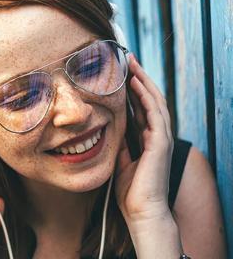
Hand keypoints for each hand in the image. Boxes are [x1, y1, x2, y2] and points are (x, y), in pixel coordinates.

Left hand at [114, 54, 173, 224]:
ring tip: (131, 63)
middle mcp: (156, 135)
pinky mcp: (161, 143)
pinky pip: (155, 114)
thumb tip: (109, 131)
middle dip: (138, 78)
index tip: (120, 72)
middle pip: (149, 98)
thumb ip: (120, 144)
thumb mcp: (121, 161)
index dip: (132, 88)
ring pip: (154, 101)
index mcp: (147, 138)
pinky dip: (145, 97)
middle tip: (127, 59)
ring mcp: (161, 138)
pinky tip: (135, 84)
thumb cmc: (131, 191)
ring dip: (142, 81)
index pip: (140, 106)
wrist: (141, 212)